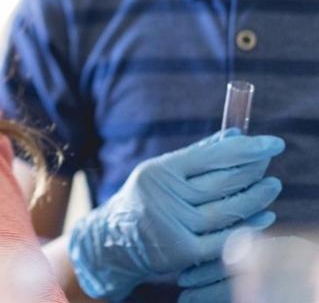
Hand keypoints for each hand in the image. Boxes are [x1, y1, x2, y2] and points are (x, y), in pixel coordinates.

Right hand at [68, 130, 283, 299]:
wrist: (115, 241)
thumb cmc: (144, 200)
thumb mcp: (161, 173)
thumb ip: (197, 155)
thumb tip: (235, 135)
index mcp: (158, 173)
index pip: (210, 156)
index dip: (245, 149)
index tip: (272, 143)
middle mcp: (164, 197)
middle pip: (222, 183)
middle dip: (252, 170)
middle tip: (269, 160)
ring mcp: (173, 226)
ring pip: (227, 210)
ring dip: (255, 197)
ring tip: (272, 184)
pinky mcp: (183, 251)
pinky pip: (225, 237)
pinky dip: (249, 225)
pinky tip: (264, 214)